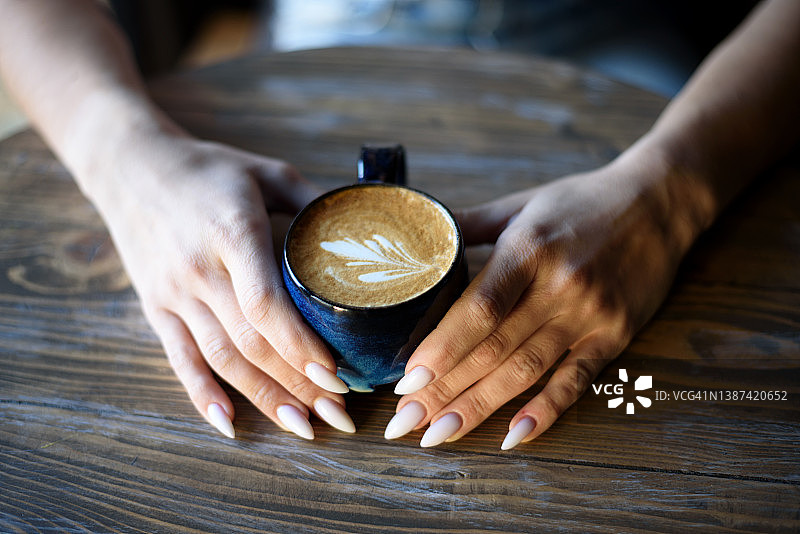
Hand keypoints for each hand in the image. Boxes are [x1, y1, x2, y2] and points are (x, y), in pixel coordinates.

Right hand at [93, 132, 354, 438]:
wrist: (130, 165)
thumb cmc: (210, 169)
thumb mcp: (267, 171)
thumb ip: (312, 203)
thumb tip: (361, 237)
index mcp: (232, 233)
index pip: (265, 304)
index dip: (300, 345)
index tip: (335, 375)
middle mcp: (200, 269)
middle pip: (250, 341)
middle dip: (297, 383)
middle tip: (337, 414)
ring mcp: (173, 292)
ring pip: (221, 358)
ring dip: (263, 397)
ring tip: (302, 427)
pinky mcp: (155, 307)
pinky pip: (179, 359)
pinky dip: (203, 395)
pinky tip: (230, 424)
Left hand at [385, 152, 698, 447]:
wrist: (659, 201)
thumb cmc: (581, 201)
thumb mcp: (520, 204)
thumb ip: (468, 225)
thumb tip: (417, 243)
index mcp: (527, 250)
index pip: (478, 309)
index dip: (441, 349)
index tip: (407, 381)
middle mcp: (558, 286)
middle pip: (494, 349)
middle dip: (445, 390)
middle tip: (406, 423)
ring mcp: (589, 314)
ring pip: (526, 371)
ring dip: (480, 407)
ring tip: (439, 435)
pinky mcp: (614, 335)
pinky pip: (577, 380)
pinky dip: (546, 412)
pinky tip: (513, 437)